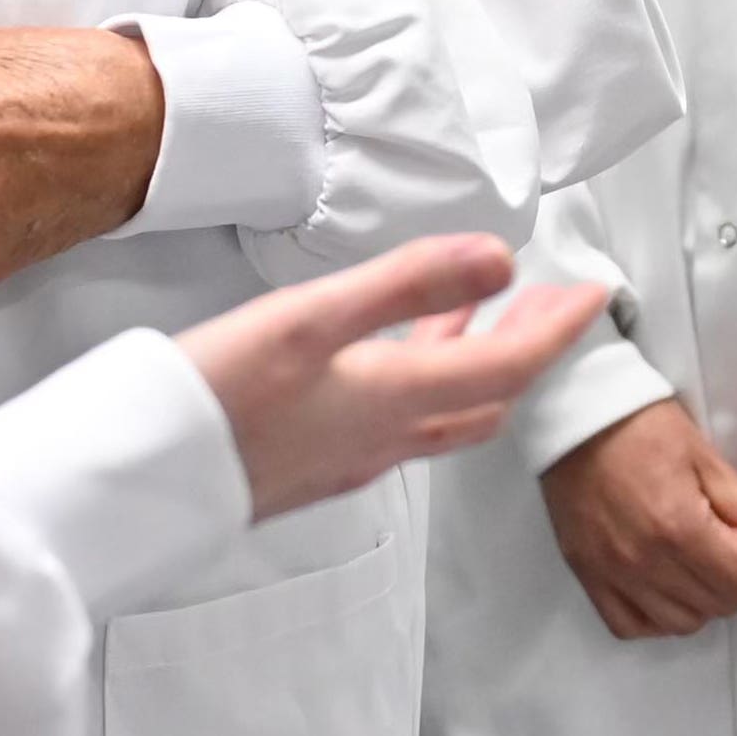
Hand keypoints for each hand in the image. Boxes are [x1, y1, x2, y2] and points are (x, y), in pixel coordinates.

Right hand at [176, 237, 609, 520]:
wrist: (141, 478)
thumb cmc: (216, 392)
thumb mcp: (310, 318)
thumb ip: (406, 284)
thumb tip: (500, 257)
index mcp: (395, 398)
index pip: (508, 365)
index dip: (558, 329)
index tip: (595, 293)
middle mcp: (387, 436)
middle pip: (487, 393)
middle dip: (530, 344)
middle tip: (558, 300)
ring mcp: (352, 454)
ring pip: (447, 412)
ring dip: (480, 360)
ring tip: (488, 306)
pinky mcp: (319, 460)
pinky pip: (404, 420)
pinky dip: (430, 376)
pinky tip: (401, 352)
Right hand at [538, 399, 736, 639]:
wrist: (575, 411)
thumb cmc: (641, 424)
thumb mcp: (702, 454)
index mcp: (679, 526)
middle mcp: (645, 560)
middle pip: (718, 605)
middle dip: (736, 578)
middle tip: (727, 544)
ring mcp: (612, 573)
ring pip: (680, 623)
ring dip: (699, 599)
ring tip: (695, 562)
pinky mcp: (587, 574)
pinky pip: (630, 625)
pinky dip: (653, 615)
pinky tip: (662, 584)